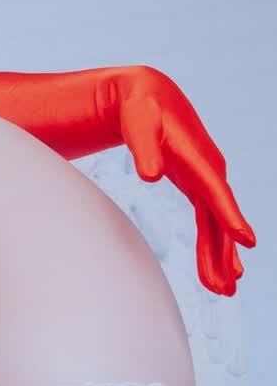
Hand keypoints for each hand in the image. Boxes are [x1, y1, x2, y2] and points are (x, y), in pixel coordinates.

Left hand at [111, 68, 254, 294]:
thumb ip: (143, 149)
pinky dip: (213, 244)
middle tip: (225, 287)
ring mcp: (206, 179)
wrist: (147, 95)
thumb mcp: (137, 124)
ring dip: (220, 257)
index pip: (215, 192)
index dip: (231, 216)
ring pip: (216, 224)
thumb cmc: (140, 108)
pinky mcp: (197, 184)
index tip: (247, 241)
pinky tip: (218, 269)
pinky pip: (209, 220)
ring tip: (223, 289)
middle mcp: (208, 170)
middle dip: (224, 253)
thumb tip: (149, 176)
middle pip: (219, 217)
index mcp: (197, 158)